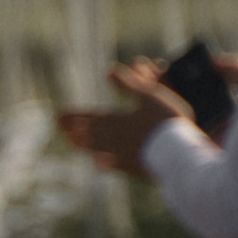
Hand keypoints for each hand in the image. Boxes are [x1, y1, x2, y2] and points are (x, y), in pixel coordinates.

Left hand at [56, 63, 182, 177]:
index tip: (59, 115)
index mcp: (118, 121)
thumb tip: (109, 70)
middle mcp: (116, 139)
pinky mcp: (134, 168)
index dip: (75, 115)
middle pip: (92, 134)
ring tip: (75, 145)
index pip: (91, 117)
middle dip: (76, 131)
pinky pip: (116, 166)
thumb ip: (129, 84)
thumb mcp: (149, 96)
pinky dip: (106, 164)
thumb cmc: (165, 122)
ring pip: (100, 150)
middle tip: (62, 130)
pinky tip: (100, 166)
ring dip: (87, 146)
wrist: (177, 155)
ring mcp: (124, 156)